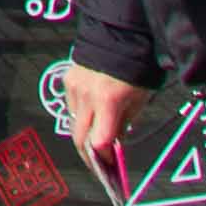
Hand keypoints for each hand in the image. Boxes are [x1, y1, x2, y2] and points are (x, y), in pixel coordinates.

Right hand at [54, 64, 154, 195]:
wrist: (120, 36)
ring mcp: (74, 87)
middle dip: (89, 156)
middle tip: (99, 166)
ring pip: (74, 124)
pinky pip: (72, 107)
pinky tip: (92, 119)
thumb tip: (114, 149)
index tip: (109, 168)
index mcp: (108, 100)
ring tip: (96, 145)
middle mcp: (86, 95)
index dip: (103, 160)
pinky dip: (81, 117)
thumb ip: (123, 126)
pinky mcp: (67, 80)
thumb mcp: (137, 102)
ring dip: (84, 137)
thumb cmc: (135, 70)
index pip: (98, 142)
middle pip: (80, 139)